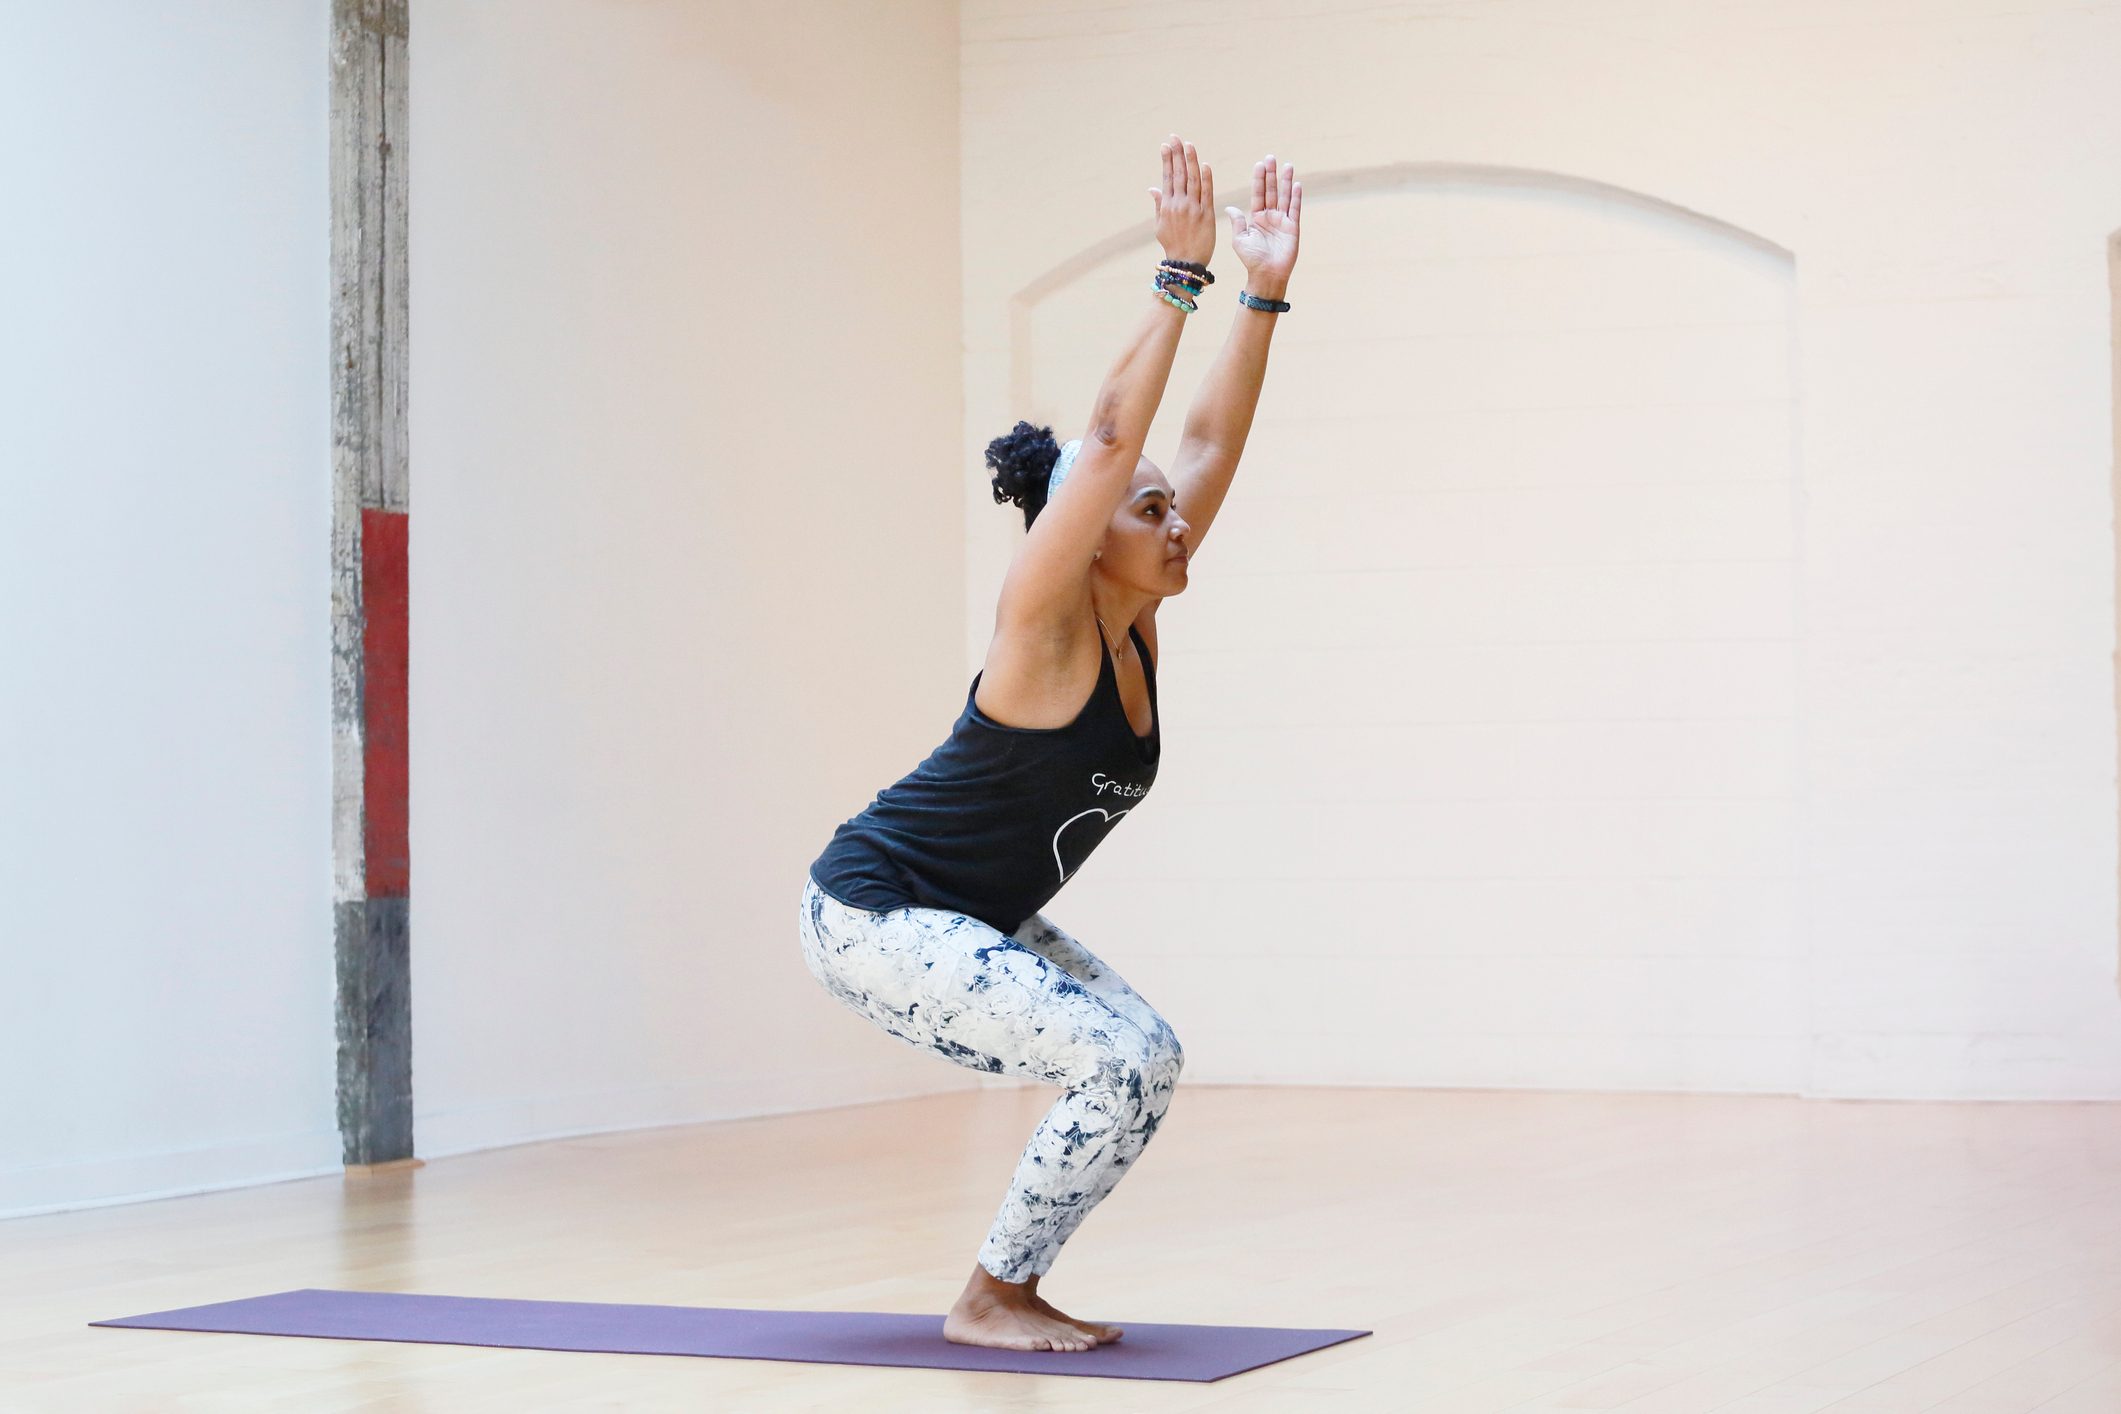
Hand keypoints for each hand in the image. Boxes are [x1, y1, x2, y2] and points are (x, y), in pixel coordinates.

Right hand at [1147, 133, 1214, 265]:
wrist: (1186, 263)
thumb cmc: (1173, 245)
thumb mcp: (1160, 226)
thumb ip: (1158, 204)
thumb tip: (1152, 188)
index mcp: (1167, 206)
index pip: (1167, 177)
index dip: (1167, 160)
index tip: (1166, 145)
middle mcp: (1179, 204)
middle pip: (1178, 174)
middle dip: (1176, 154)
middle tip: (1175, 137)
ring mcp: (1193, 209)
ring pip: (1192, 179)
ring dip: (1190, 160)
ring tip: (1188, 144)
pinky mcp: (1206, 214)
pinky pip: (1206, 193)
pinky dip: (1206, 178)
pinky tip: (1204, 164)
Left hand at [1225, 154, 1300, 288]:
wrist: (1266, 275)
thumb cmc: (1251, 260)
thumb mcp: (1239, 239)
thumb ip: (1237, 222)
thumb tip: (1229, 207)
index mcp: (1257, 218)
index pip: (1258, 194)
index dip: (1259, 180)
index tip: (1259, 164)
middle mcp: (1270, 217)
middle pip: (1271, 191)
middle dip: (1271, 175)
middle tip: (1271, 158)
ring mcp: (1282, 221)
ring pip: (1284, 196)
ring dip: (1286, 181)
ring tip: (1287, 165)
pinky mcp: (1293, 228)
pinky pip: (1295, 209)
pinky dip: (1296, 197)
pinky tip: (1297, 184)